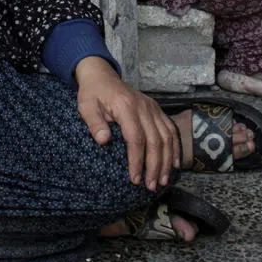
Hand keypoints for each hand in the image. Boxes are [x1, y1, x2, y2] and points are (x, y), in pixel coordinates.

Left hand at [75, 56, 178, 191]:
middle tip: (150, 186)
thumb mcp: (86, 106)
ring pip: (166, 137)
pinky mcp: (157, 110)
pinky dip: (174, 148)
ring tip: (162, 180)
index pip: (136, 138)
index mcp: (126, 107)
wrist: (102, 75)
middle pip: (155, 140)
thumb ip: (94, 123)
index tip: (135, 179)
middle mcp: (144, 108)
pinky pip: (171, 129)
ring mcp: (153, 108)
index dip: (137, 160)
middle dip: (154, 166)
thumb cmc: (93, 94)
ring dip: (166, 161)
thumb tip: (103, 141)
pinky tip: (174, 164)